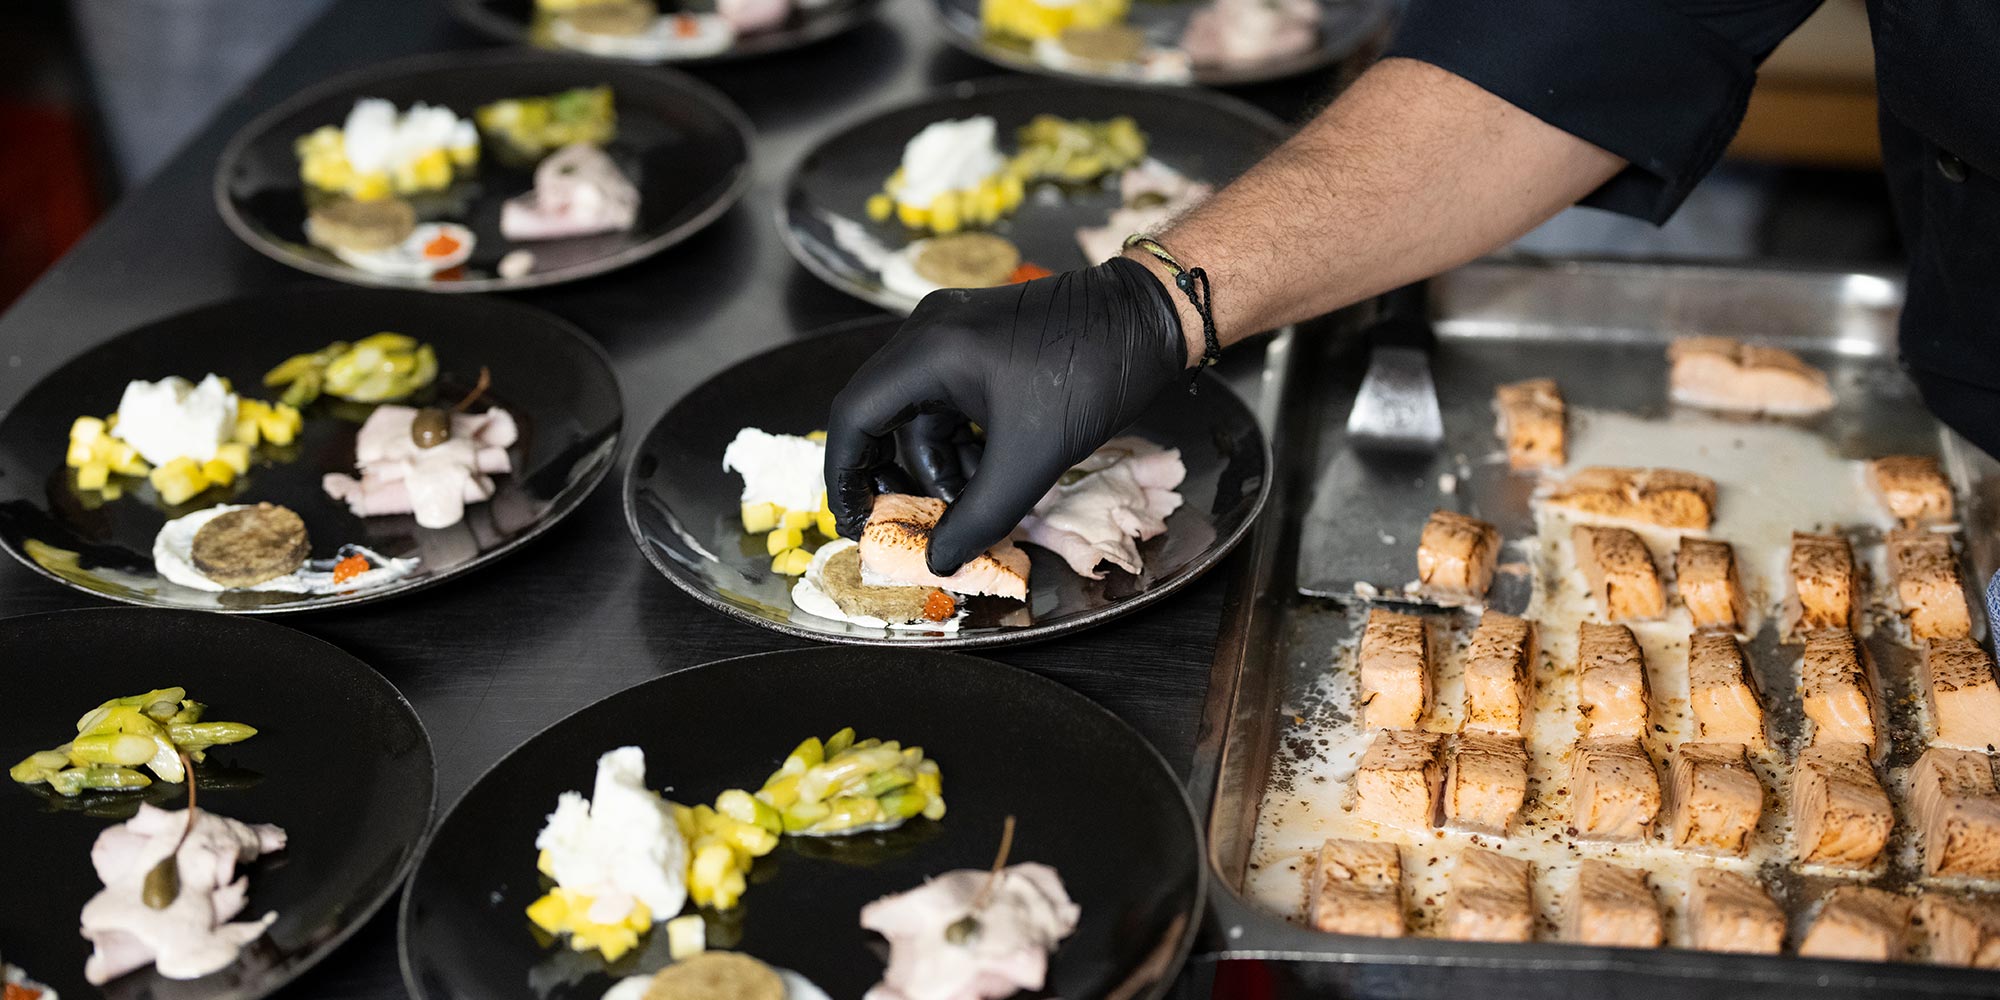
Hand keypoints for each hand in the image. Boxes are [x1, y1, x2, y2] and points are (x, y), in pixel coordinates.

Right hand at [825, 256, 1188, 575]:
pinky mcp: (979, 342)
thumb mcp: (1031, 458)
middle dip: (894, 475)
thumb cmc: (1090, 376)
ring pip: (919, 413)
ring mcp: (952, 333)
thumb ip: (979, 516)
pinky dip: (961, 441)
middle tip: (911, 521)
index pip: (854, 416)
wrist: (1151, 317)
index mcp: (927, 349)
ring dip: (937, 464)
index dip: (846, 476)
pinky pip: (948, 400)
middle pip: (879, 414)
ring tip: (972, 503)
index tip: (857, 522)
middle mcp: (928, 332)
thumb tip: (939, 562)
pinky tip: (991, 473)